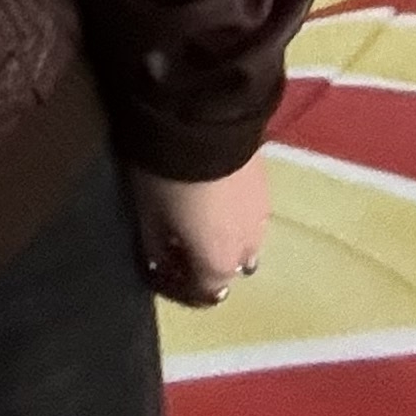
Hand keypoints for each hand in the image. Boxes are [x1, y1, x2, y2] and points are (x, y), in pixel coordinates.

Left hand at [130, 157, 269, 308]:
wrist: (206, 124)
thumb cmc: (169, 178)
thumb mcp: (149, 214)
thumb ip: (155, 246)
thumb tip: (160, 263)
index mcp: (218, 263)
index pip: (204, 291)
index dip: (182, 284)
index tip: (164, 268)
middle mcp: (247, 249)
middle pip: (226, 267)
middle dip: (204, 261)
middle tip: (179, 240)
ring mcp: (262, 218)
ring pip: (243, 241)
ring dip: (222, 237)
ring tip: (198, 217)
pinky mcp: (267, 188)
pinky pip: (250, 215)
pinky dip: (233, 215)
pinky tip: (215, 196)